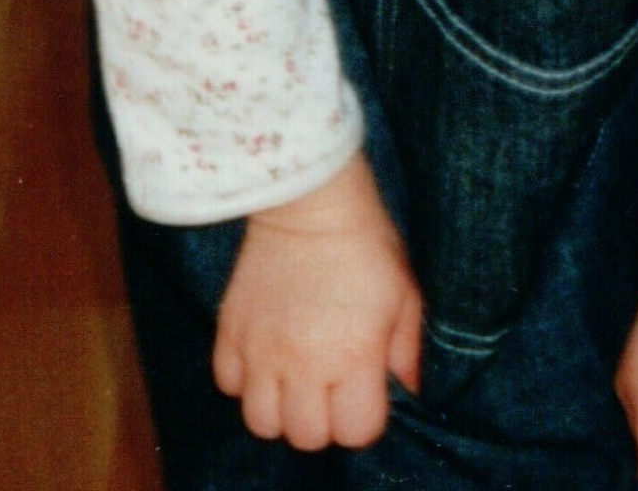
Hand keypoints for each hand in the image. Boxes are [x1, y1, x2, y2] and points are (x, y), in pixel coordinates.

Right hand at [212, 153, 421, 449]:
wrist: (310, 199)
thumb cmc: (366, 243)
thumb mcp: (404, 295)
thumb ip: (407, 352)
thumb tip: (409, 392)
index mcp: (353, 356)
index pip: (355, 432)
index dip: (363, 418)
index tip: (365, 392)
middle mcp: (304, 363)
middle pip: (305, 437)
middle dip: (322, 420)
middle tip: (330, 387)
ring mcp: (261, 349)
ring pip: (261, 422)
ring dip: (280, 408)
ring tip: (294, 379)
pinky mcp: (230, 329)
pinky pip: (228, 384)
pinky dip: (245, 380)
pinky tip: (265, 356)